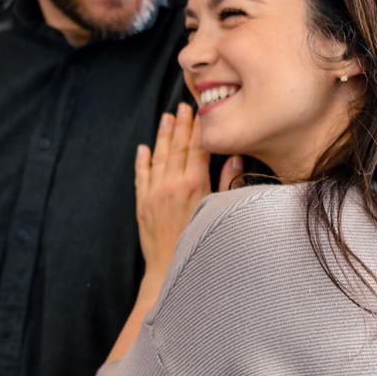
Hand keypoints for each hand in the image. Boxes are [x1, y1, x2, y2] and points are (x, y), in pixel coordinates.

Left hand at [135, 104, 241, 271]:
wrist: (170, 269)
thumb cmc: (200, 243)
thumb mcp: (219, 211)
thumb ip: (227, 183)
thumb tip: (235, 157)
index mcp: (194, 185)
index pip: (196, 148)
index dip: (198, 128)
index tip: (200, 111)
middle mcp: (171, 185)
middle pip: (177, 148)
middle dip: (181, 125)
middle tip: (183, 106)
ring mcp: (154, 193)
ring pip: (158, 157)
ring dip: (162, 136)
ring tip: (166, 118)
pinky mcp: (142, 204)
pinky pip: (141, 176)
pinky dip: (142, 161)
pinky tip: (143, 148)